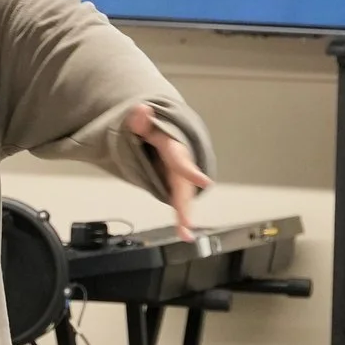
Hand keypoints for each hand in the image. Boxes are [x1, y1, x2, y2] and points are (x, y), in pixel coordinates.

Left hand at [127, 104, 210, 241]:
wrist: (163, 133)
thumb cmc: (154, 129)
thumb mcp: (142, 122)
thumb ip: (139, 120)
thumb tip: (141, 110)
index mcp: (174, 148)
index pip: (181, 161)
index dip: (191, 172)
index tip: (205, 182)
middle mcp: (181, 165)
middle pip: (183, 186)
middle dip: (185, 204)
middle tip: (187, 224)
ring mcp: (179, 177)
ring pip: (183, 197)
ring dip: (184, 215)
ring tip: (185, 234)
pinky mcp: (174, 186)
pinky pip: (178, 200)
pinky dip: (181, 215)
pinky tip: (183, 231)